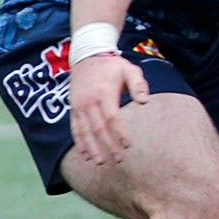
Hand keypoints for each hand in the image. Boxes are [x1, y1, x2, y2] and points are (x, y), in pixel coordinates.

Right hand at [68, 52, 148, 166]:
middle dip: (108, 146)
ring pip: (84, 132)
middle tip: (119, 160)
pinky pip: (75, 129)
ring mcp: (79, 107)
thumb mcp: (130, 69)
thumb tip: (145, 102)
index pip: (112, 118)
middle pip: (98, 128)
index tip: (128, 145)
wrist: (87, 56)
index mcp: (104, 94)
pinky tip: (85, 154)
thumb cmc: (113, 66)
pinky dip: (79, 142)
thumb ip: (139, 85)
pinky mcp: (73, 109)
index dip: (119, 133)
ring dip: (92, 148)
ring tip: (100, 162)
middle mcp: (89, 102)